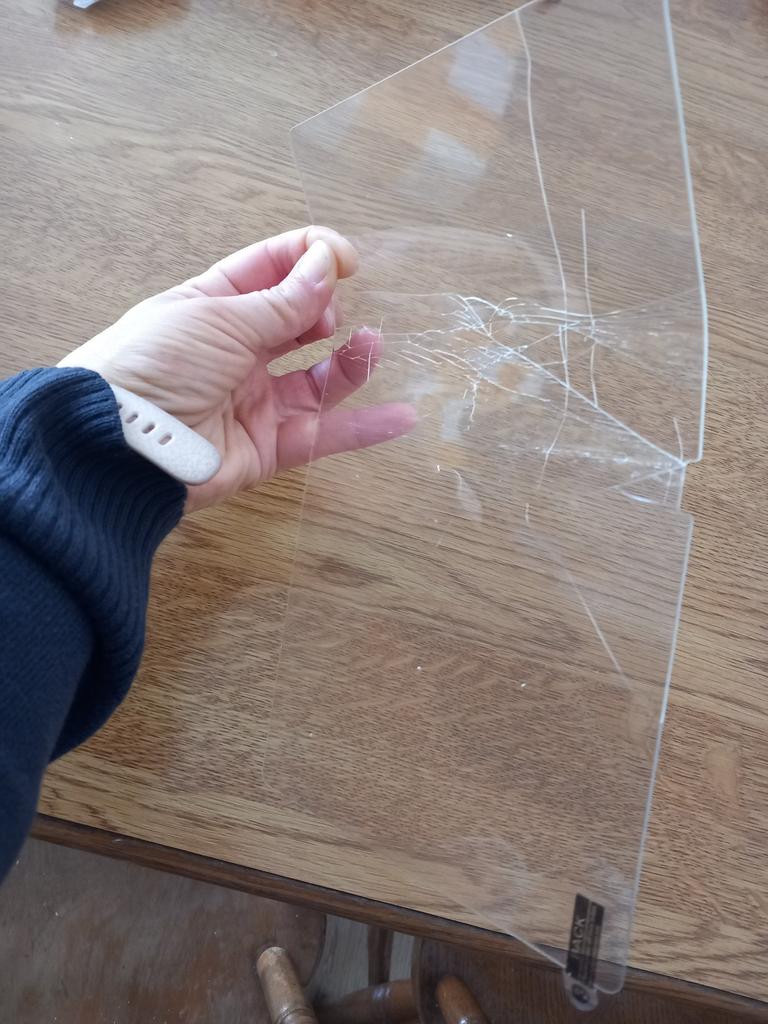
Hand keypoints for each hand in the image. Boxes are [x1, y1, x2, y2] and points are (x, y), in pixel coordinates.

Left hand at [59, 226, 414, 510]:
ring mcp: (254, 400)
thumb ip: (281, 301)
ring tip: (373, 346)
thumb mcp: (218, 318)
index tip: (347, 259)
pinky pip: (322, 434)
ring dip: (350, 361)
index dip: (310, 256)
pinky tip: (402, 415)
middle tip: (329, 317)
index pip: (269, 270)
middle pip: (296, 322)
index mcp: (212, 306)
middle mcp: (236, 351)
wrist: (123, 447)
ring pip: (316, 378)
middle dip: (323, 310)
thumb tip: (327, 264)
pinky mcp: (268, 448)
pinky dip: (362, 428)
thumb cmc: (157, 364)